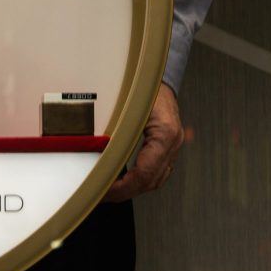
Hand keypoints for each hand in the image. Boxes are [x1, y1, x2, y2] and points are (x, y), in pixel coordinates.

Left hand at [105, 84, 183, 201]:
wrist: (159, 75)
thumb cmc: (145, 85)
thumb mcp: (127, 107)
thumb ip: (115, 132)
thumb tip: (96, 155)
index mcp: (164, 134)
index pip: (143, 174)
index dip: (121, 187)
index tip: (104, 190)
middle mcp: (173, 142)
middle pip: (151, 181)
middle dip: (125, 192)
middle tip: (103, 195)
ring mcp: (174, 145)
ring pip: (156, 179)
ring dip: (134, 188)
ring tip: (112, 191)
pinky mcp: (170, 145)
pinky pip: (159, 171)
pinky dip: (142, 180)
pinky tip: (126, 181)